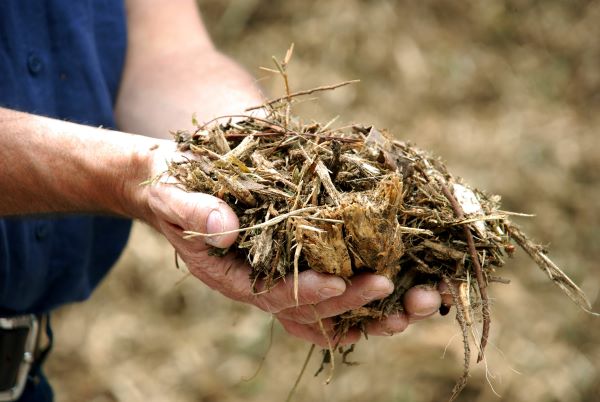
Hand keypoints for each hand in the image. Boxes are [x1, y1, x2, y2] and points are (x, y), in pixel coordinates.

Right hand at [142, 146, 442, 346]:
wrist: (175, 182)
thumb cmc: (173, 185)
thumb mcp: (173, 193)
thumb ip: (195, 211)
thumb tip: (227, 229)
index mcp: (230, 274)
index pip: (272, 294)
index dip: (307, 292)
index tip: (340, 283)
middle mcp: (259, 283)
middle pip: (309, 309)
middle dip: (350, 304)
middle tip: (392, 289)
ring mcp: (278, 275)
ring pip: (327, 309)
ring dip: (369, 311)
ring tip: (413, 303)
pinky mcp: (294, 259)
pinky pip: (330, 287)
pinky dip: (363, 292)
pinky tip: (398, 286)